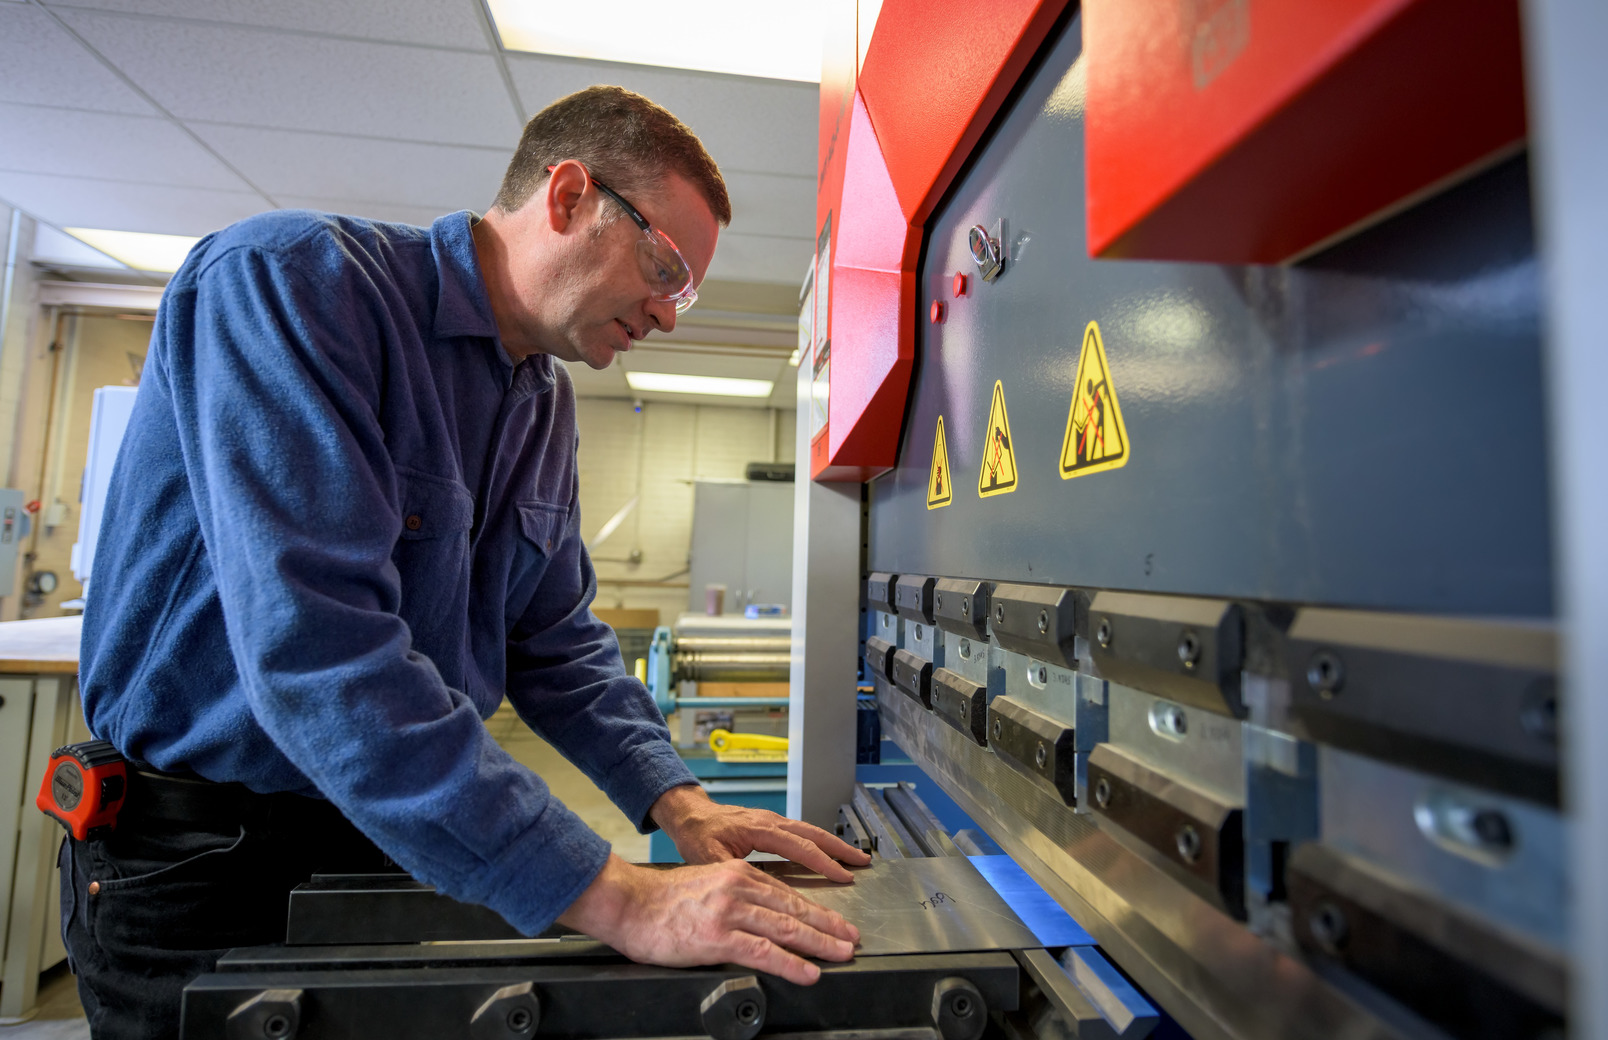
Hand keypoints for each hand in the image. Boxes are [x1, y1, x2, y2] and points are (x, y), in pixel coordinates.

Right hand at [557, 854, 859, 983]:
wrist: (628, 903)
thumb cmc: (661, 901)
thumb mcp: (707, 885)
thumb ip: (736, 896)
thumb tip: (762, 919)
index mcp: (737, 874)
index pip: (786, 894)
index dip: (816, 911)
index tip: (836, 922)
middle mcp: (739, 887)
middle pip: (794, 909)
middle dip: (829, 925)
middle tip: (852, 938)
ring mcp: (730, 911)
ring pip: (786, 928)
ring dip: (820, 943)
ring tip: (841, 953)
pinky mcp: (718, 936)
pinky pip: (764, 951)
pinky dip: (791, 963)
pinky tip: (808, 971)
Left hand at [650, 785, 872, 881]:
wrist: (688, 815)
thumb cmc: (696, 835)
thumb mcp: (708, 858)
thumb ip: (732, 874)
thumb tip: (754, 892)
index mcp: (758, 829)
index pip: (799, 846)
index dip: (823, 862)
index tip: (843, 875)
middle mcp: (770, 821)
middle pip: (813, 833)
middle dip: (841, 847)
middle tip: (863, 861)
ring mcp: (771, 820)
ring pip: (810, 830)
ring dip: (834, 843)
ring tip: (855, 857)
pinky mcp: (770, 824)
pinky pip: (801, 831)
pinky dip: (819, 841)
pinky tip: (827, 852)